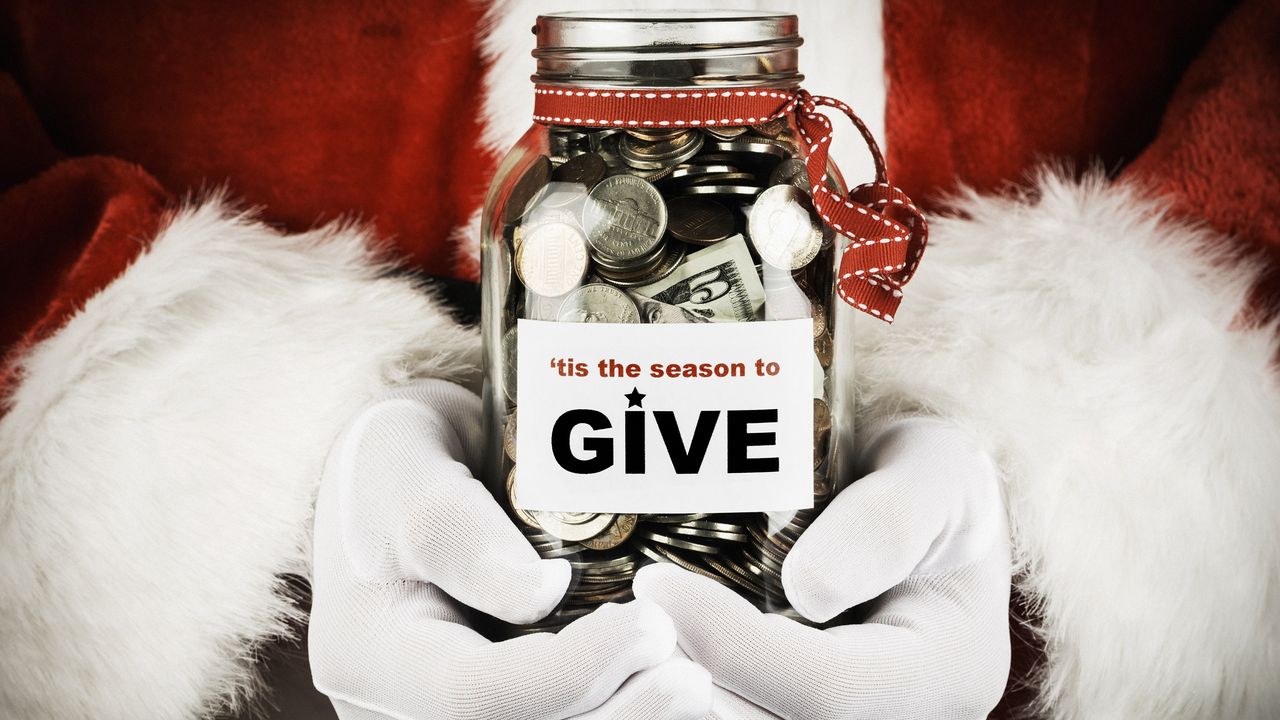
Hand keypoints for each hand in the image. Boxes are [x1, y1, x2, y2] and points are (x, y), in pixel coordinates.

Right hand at [309, 380, 712, 719]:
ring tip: (693, 682)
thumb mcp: (404, 469)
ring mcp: (444, 714)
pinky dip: (617, 708)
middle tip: (692, 673)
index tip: (652, 624)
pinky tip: (668, 687)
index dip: (569, 673)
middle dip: (616, 717)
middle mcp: (401, 708)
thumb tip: (541, 594)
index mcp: (371, 656)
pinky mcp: (496, 708)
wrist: (391, 488)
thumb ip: (456, 530)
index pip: (471, 697)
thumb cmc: (395, 464)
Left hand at [634, 417, 1010, 718]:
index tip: (656, 584)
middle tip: (621, 613)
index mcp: (941, 673)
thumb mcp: (935, 470)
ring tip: (627, 625)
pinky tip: (648, 642)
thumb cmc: (930, 478)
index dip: (732, 646)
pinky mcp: (793, 709)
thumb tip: (807, 590)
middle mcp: (896, 719)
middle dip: (688, 679)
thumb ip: (889, 521)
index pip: (826, 691)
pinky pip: (737, 710)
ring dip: (677, 690)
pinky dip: (688, 687)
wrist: (928, 506)